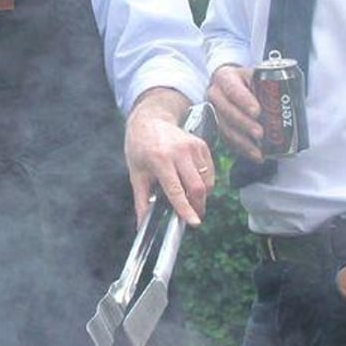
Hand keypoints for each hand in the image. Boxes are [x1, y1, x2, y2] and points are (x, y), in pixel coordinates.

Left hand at [124, 91, 213, 226]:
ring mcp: (193, 147)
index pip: (176, 190)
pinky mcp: (202, 145)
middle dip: (198, 206)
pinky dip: (205, 183)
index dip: (186, 209)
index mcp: (160, 160)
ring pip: (206, 181)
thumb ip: (141, 201)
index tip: (194, 223)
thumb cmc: (140, 147)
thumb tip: (141, 226)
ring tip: (190, 198)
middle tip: (193, 215)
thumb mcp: (136, 174)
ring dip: (201, 196)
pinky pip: (210, 171)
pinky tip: (192, 182)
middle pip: (198, 188)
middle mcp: (179, 152)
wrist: (150, 120)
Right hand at [206, 65, 264, 162]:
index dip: (244, 101)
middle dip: (244, 123)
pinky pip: (227, 140)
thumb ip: (265, 82)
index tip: (257, 111)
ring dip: (243, 141)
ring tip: (258, 150)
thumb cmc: (245, 81)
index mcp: (225, 77)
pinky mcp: (216, 127)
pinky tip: (255, 155)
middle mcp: (215, 94)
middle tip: (260, 133)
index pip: (232, 89)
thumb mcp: (253, 75)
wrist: (228, 85)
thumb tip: (287, 97)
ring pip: (225, 128)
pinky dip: (242, 149)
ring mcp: (213, 112)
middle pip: (227, 110)